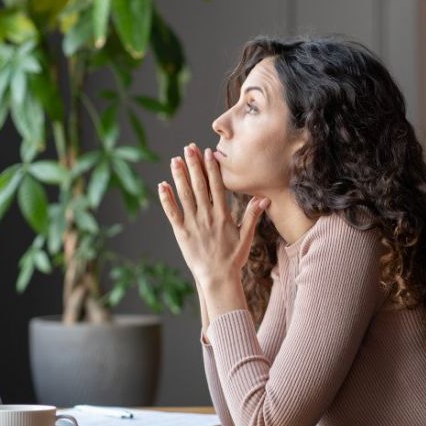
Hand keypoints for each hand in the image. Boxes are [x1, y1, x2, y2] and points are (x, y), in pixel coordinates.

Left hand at [158, 142, 269, 289]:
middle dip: (194, 165)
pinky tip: (162, 185)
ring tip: (175, 160)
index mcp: (223, 215)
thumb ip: (252, 216)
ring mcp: (193, 224)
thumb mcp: (246, 237)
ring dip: (179, 176)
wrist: (218, 278)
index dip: (212, 168)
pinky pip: (172, 213)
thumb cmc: (233, 259)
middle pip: (199, 186)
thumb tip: (263, 198)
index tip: (209, 153)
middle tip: (189, 147)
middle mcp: (207, 216)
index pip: (217, 186)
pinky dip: (166, 199)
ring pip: (185, 196)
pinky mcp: (181, 233)